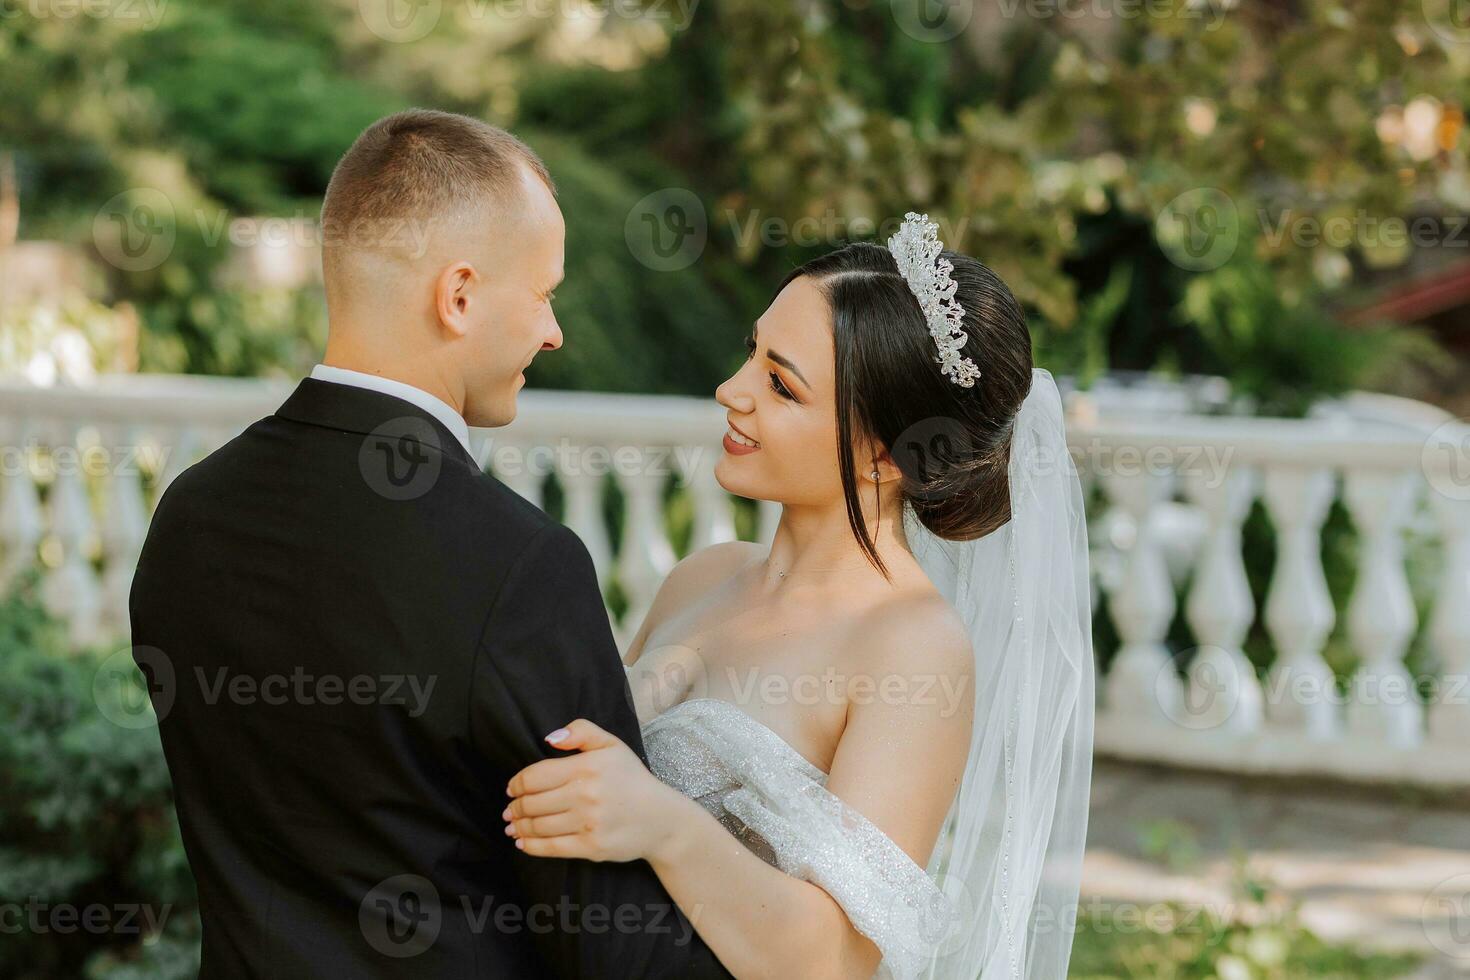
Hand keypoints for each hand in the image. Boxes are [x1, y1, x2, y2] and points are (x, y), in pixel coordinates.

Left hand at [503, 718, 688, 862]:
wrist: (662, 820)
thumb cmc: (633, 779)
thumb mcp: (612, 745)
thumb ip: (581, 732)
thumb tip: (550, 738)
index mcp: (587, 767)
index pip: (535, 776)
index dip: (517, 783)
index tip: (511, 789)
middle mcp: (585, 795)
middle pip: (532, 802)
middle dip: (515, 807)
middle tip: (510, 809)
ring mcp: (588, 822)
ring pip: (538, 826)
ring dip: (519, 826)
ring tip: (512, 825)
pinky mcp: (591, 847)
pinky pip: (551, 848)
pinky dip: (531, 846)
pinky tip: (522, 843)